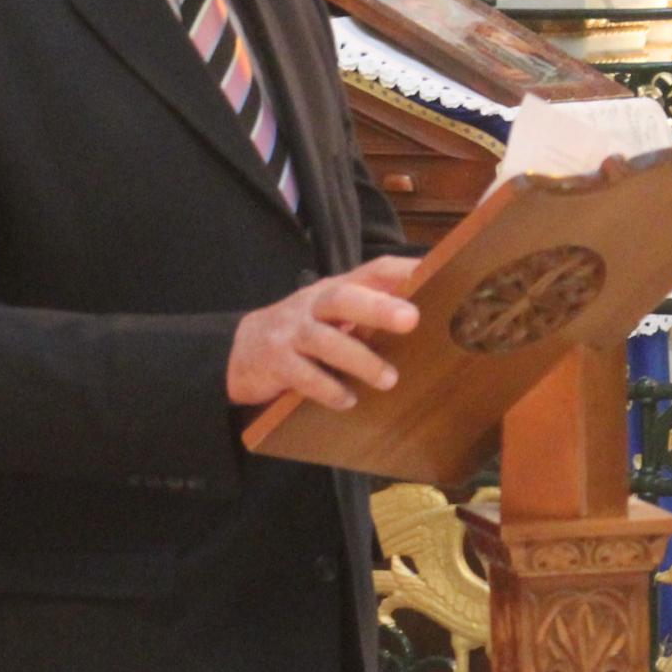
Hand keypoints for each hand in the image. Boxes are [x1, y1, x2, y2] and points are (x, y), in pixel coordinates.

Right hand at [229, 256, 420, 411]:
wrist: (237, 352)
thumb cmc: (299, 333)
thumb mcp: (329, 314)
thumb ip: (367, 310)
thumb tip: (420, 312)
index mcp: (332, 290)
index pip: (371, 272)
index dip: (402, 272)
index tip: (434, 276)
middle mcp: (311, 306)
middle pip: (343, 298)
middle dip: (377, 307)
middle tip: (411, 320)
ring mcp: (290, 334)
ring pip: (325, 340)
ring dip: (359, 359)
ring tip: (388, 379)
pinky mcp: (275, 363)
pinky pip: (304, 376)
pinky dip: (328, 389)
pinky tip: (348, 400)